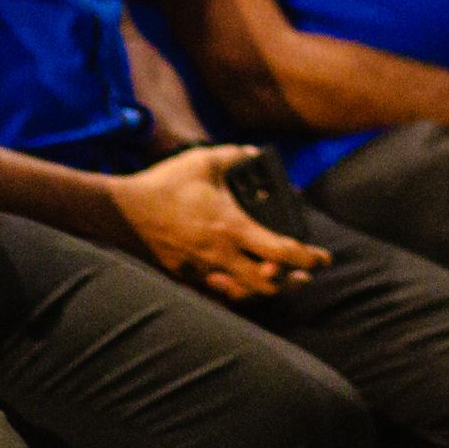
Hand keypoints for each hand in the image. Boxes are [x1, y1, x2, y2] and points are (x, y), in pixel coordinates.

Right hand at [112, 145, 327, 300]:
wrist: (125, 212)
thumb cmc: (166, 184)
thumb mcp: (204, 160)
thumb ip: (235, 155)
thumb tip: (255, 154)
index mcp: (232, 228)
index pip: (281, 252)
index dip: (308, 259)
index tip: (324, 259)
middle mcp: (222, 255)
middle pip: (269, 284)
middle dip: (293, 282)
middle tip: (307, 276)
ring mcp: (203, 270)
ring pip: (244, 294)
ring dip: (266, 289)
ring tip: (279, 280)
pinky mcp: (186, 277)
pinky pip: (218, 292)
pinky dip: (235, 291)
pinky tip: (241, 284)